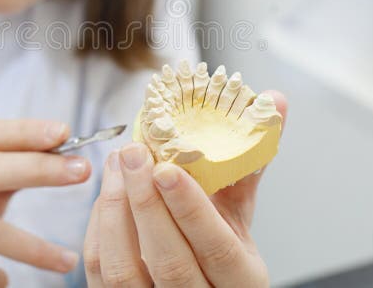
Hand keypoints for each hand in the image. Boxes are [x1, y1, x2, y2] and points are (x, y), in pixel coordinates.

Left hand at [84, 91, 287, 287]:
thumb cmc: (220, 253)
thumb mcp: (240, 217)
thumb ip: (249, 163)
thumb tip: (273, 101)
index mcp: (241, 279)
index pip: (216, 249)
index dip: (190, 209)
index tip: (167, 169)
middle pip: (170, 261)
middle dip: (146, 203)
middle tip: (134, 153)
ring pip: (125, 270)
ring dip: (115, 211)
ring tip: (117, 165)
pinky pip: (100, 272)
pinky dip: (99, 228)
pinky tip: (106, 192)